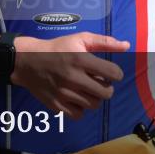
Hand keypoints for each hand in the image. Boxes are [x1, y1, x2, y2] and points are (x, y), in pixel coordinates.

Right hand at [11, 32, 129, 119]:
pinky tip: (76, 98)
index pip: (114, 74)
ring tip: (86, 89)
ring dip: (94, 97)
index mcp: (81, 59)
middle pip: (106, 93)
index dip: (115, 73)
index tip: (109, 72)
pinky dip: (80, 108)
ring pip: (94, 105)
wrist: (27, 61)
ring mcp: (64, 93)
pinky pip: (79, 115)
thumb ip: (104, 42)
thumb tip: (127, 46)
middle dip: (106, 87)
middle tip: (98, 81)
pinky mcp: (56, 105)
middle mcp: (74, 78)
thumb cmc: (57, 48)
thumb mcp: (79, 39)